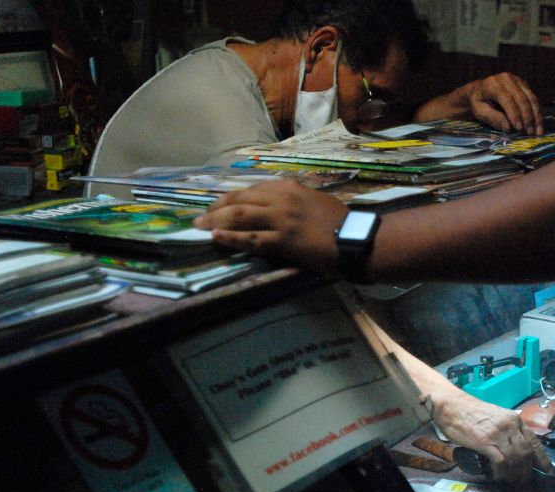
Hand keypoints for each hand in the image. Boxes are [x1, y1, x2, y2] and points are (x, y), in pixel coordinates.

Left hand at [193, 179, 347, 273]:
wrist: (356, 239)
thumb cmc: (340, 222)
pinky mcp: (284, 240)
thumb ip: (293, 200)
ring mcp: (282, 219)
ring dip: (216, 221)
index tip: (217, 204)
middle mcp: (282, 199)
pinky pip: (251, 238)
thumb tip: (274, 207)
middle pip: (239, 200)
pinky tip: (216, 238)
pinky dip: (231, 238)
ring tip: (199, 226)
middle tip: (200, 216)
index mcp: (289, 187)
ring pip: (240, 216)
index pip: (251, 189)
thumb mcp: (314, 200)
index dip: (230, 197)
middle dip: (216, 208)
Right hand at [430, 385, 552, 483]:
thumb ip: (507, 429)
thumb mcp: (497, 417)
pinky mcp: (486, 442)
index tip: (548, 471)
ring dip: (515, 474)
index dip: (543, 459)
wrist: (452, 406)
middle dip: (527, 470)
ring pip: (516, 459)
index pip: (535, 441)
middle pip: (526, 453)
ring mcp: (499, 434)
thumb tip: (514, 448)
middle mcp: (510, 426)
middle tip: (524, 480)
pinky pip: (501, 461)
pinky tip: (499, 477)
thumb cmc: (471, 412)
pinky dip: (502, 472)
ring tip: (512, 481)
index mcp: (515, 419)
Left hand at [465, 72, 543, 134]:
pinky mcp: (524, 84)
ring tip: (538, 132)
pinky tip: (538, 124)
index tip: (519, 129)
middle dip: (527, 117)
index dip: (514, 114)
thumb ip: (492, 118)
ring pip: (531, 98)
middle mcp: (506, 78)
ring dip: (536, 116)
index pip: (507, 99)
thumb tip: (509, 128)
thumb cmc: (478, 102)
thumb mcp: (479, 111)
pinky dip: (537, 112)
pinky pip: (533, 98)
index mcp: (492, 84)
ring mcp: (517, 80)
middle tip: (530, 133)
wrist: (480, 89)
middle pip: (521, 98)